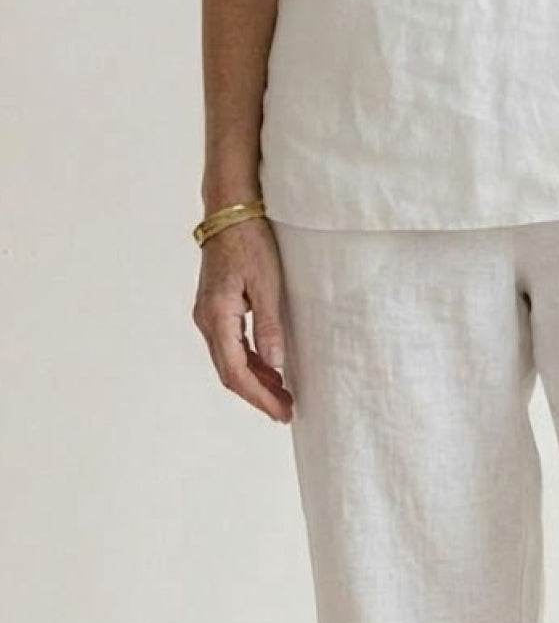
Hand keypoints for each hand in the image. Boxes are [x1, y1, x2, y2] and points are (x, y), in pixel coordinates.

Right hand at [192, 216, 292, 422]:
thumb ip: (269, 325)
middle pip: (230, 373)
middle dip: (259, 396)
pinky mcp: (216, 311)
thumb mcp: (267, 283)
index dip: (259, 397)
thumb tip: (275, 364)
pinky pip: (232, 348)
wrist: (229, 210)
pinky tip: (272, 372)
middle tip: (286, 412)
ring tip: (284, 397)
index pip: (236, 372)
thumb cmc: (249, 241)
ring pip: (231, 363)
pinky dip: (252, 364)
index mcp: (217, 317)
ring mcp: (209, 317)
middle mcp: (206, 321)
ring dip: (257, 382)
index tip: (281, 412)